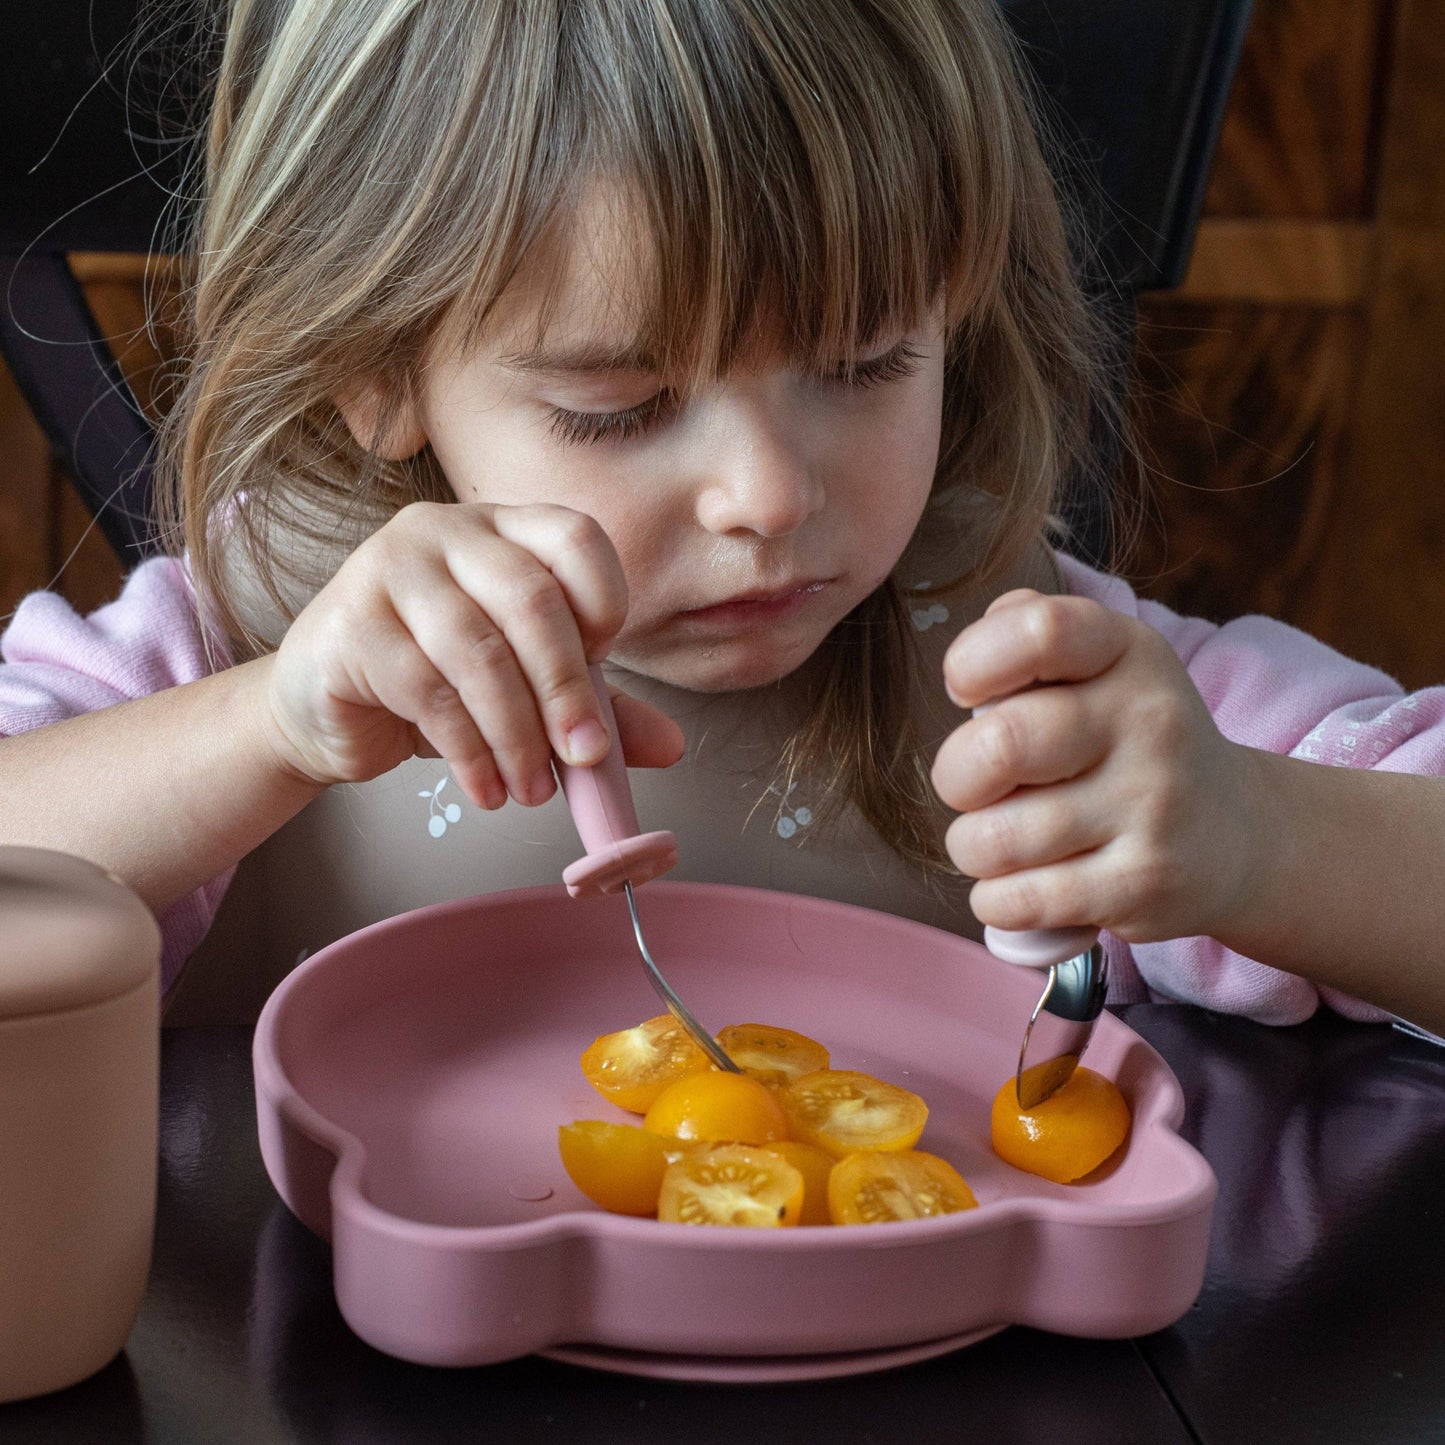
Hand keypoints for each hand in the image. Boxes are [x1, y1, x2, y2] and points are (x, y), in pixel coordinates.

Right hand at [261, 501, 684, 807]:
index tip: (604, 670)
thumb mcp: (525, 691)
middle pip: (532, 598)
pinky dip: (469, 751)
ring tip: (532, 790)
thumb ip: (597, 706)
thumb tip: (673, 746)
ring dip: (518, 735)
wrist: (323, 709)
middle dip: (568, 690)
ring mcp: (390, 568)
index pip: (576, 537)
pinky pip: (427, 690)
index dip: (604, 604)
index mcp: (503, 528)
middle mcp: (447, 531)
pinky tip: (486, 788)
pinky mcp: (350, 622)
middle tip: (584, 758)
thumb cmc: (433, 684)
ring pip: (479, 652)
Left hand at [930, 589, 1266, 943]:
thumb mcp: (1100, 666)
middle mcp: (1150, 722)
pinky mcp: (1144, 885)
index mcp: (1128, 653)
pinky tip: (1019, 886)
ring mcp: (1152, 807)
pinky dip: (996, 900)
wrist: (1239, 836)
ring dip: (973, 848)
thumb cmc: (1129, 744)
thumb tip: (966, 667)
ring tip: (999, 842)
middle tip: (971, 788)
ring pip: (995, 838)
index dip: (973, 662)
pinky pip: (1019, 900)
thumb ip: (1024, 635)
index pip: (1038, 632)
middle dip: (956, 777)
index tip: (967, 693)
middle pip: (998, 746)